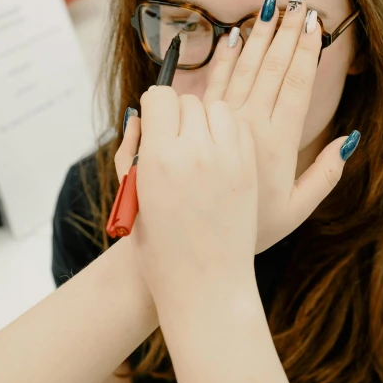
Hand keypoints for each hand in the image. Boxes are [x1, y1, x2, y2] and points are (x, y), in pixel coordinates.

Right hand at [115, 90, 257, 303]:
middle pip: (189, 101)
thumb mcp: (133, 196)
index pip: (161, 97)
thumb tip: (140, 117)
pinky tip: (218, 151)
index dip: (155, 106)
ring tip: (198, 143)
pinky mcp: (249, 170)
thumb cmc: (159, 247)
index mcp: (161, 159)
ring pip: (218, 108)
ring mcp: (228, 160)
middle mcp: (197, 153)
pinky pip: (239, 128)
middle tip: (174, 137)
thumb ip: (133, 150)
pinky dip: (228, 131)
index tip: (154, 119)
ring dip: (206, 117)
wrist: (205, 285)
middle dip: (178, 113)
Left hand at [203, 0, 358, 252]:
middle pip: (273, 68)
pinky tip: (233, 36)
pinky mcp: (200, 126)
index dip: (307, 50)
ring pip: (245, 69)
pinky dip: (225, 58)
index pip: (297, 83)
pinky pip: (214, 83)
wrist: (199, 248)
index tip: (315, 23)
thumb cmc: (252, 230)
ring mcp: (224, 123)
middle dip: (287, 32)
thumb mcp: (299, 208)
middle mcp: (252, 125)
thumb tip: (350, 137)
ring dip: (259, 36)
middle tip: (298, 1)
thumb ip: (326, 173)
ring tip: (269, 8)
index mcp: (280, 141)